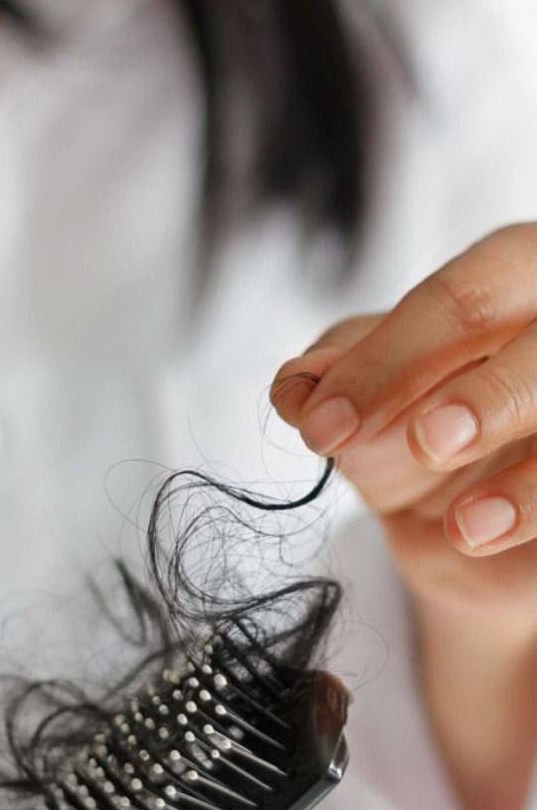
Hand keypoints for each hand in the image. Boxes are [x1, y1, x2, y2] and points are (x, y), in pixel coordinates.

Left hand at [270, 223, 536, 641]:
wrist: (492, 534)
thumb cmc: (438, 436)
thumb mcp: (376, 401)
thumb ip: (338, 378)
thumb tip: (297, 387)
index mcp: (515, 274)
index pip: (460, 299)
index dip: (388, 361)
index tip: (323, 426)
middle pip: (536, 345)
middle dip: (481, 396)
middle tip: (428, 443)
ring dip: (519, 464)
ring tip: (464, 524)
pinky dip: (530, 508)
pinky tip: (483, 535)